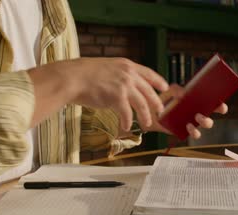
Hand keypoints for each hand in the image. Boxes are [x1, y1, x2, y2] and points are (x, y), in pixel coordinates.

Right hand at [30, 57, 168, 129]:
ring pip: (142, 104)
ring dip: (145, 116)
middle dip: (156, 103)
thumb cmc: (83, 74)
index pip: (148, 73)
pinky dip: (127, 121)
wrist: (72, 78)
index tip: (165, 87)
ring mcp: (124, 85)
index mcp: (126, 65)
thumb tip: (125, 87)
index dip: (158, 81)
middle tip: (160, 111)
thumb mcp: (107, 68)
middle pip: (149, 91)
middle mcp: (128, 74)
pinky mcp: (118, 97)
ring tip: (146, 124)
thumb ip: (119, 75)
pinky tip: (126, 126)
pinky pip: (127, 113)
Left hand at [144, 84, 227, 138]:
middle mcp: (198, 112)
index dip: (219, 100)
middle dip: (218, 110)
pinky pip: (195, 133)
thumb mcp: (167, 92)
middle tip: (216, 108)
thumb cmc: (161, 102)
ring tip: (198, 117)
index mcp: (196, 101)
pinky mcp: (186, 131)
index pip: (212, 100)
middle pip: (214, 111)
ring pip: (207, 123)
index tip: (221, 100)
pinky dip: (194, 130)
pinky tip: (189, 125)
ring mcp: (193, 122)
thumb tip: (183, 92)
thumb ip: (175, 89)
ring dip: (206, 121)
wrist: (149, 115)